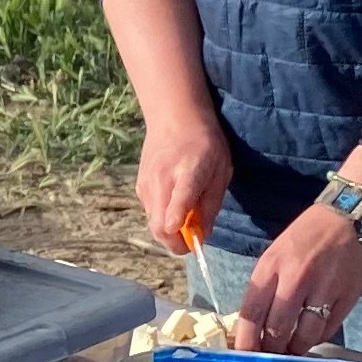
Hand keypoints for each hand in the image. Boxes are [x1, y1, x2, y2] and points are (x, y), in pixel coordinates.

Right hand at [132, 103, 230, 255]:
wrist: (173, 117)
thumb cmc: (205, 143)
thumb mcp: (221, 170)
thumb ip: (212, 203)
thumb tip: (203, 234)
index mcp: (189, 172)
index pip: (180, 200)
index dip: (179, 222)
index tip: (186, 239)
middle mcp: (162, 181)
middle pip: (160, 226)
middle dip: (176, 243)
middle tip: (192, 241)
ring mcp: (147, 185)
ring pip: (154, 224)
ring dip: (170, 231)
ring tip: (186, 216)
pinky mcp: (140, 187)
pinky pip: (151, 213)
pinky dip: (163, 217)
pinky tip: (174, 202)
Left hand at [236, 197, 361, 354]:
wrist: (354, 216)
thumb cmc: (310, 234)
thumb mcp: (277, 252)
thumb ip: (266, 286)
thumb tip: (255, 323)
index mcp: (271, 266)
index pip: (251, 312)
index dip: (245, 340)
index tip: (243, 356)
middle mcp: (295, 279)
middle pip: (277, 330)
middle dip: (271, 350)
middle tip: (270, 358)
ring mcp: (324, 290)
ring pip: (304, 336)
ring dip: (296, 348)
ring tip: (292, 350)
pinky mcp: (347, 298)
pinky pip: (328, 330)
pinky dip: (317, 338)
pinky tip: (312, 336)